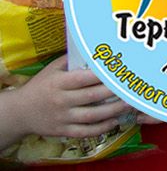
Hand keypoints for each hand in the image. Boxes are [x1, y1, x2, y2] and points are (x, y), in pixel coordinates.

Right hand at [0, 56, 128, 143]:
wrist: (19, 112)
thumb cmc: (40, 86)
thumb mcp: (52, 69)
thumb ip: (72, 60)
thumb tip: (96, 48)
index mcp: (59, 82)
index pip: (85, 78)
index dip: (105, 74)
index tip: (122, 69)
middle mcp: (61, 100)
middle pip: (92, 96)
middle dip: (115, 91)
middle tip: (133, 86)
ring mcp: (62, 117)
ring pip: (92, 115)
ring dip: (113, 110)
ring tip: (130, 104)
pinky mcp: (62, 131)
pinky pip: (85, 131)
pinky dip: (101, 128)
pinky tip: (114, 122)